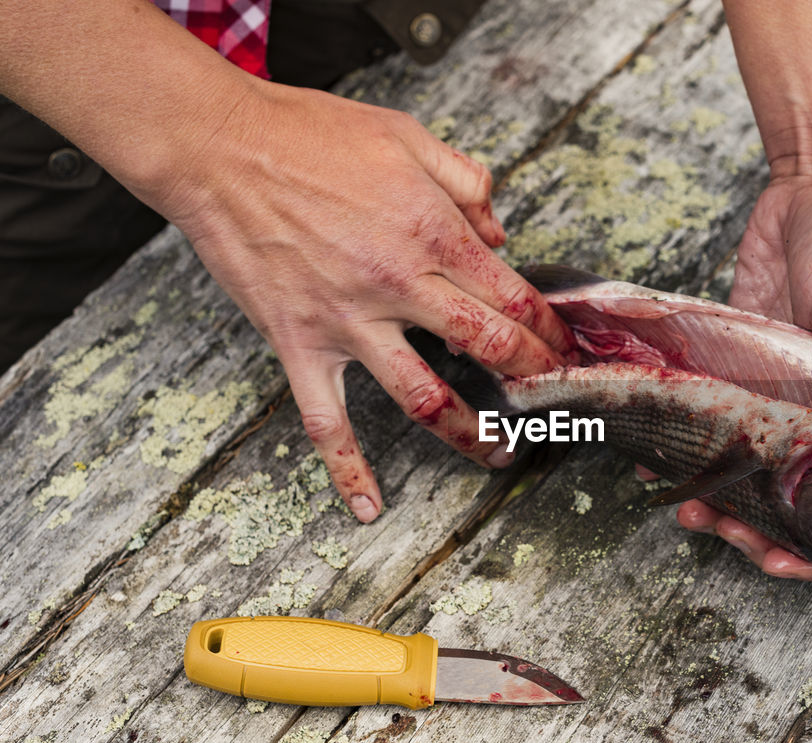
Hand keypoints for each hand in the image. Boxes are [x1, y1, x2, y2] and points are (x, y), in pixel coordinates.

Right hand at [153, 81, 574, 522]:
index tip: (566, 351)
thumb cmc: (310, 136)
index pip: (512, 298)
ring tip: (500, 455)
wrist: (217, 147)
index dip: (549, 332)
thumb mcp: (406, 137)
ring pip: (423, 394)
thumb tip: (500, 235)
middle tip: (556, 402)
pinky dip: (347, 469)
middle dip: (533, 380)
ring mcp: (348, 321)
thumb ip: (466, 184)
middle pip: (487, 347)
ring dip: (468, 432)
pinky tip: (369, 508)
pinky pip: (326, 421)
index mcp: (431, 233)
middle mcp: (399, 283)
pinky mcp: (299, 343)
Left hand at [676, 173, 811, 581]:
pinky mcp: (741, 358)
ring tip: (677, 502)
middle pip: (791, 490)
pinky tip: (653, 453)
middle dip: (753, 522)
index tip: (778, 561)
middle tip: (712, 528)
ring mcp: (781, 387)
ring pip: (747, 459)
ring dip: (714, 488)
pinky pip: (713, 410)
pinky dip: (688, 435)